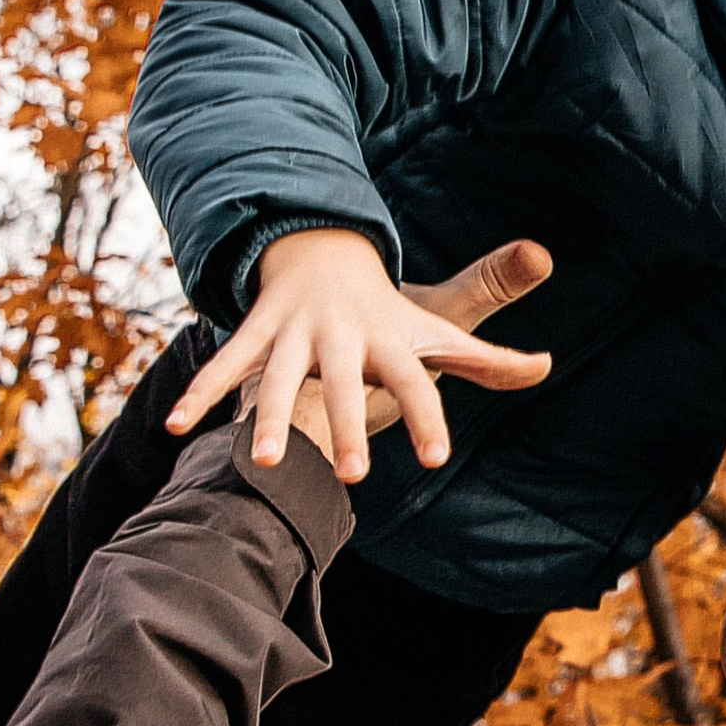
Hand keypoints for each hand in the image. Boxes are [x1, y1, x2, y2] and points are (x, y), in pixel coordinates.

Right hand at [167, 228, 553, 481]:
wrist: (322, 249)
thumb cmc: (388, 310)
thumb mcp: (438, 327)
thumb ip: (488, 359)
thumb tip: (547, 366)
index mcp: (388, 337)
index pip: (415, 379)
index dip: (426, 416)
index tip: (435, 456)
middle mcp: (341, 335)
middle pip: (345, 384)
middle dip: (346, 425)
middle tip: (352, 475)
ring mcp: (295, 333)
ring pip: (279, 378)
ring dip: (269, 418)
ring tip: (264, 462)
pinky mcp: (257, 334)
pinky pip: (227, 367)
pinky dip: (201, 395)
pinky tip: (178, 427)